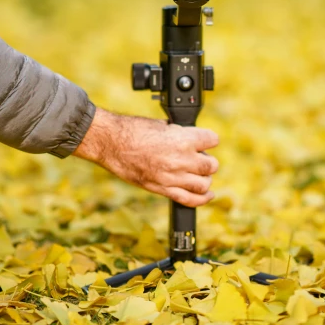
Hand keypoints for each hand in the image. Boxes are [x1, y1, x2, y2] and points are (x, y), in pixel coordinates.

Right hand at [73, 108, 218, 206]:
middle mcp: (181, 159)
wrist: (112, 143)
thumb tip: (192, 140)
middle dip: (208, 161)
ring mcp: (172, 177)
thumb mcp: (162, 125)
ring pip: (203, 184)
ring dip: (204, 178)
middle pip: (211, 165)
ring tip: (198, 174)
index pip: (213, 140)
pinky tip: (207, 195)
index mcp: (182, 139)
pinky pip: (189, 199)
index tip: (206, 141)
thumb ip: (181, 134)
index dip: (209, 139)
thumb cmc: (133, 131)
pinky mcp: (162, 189)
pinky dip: (202, 199)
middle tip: (199, 157)